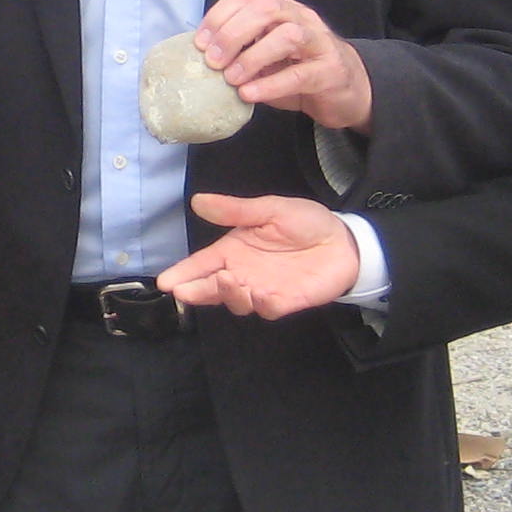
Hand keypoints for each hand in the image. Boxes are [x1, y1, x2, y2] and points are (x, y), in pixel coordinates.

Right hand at [157, 192, 358, 318]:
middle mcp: (242, 273)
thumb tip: (198, 201)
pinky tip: (258, 293)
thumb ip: (235, 211)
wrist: (344, 241)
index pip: (202, 264)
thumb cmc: (305, 222)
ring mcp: (262, 290)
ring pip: (235, 301)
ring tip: (228, 281)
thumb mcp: (269, 209)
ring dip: (228, 295)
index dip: (184, 273)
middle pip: (211, 287)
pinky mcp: (284, 302)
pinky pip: (267, 309)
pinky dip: (260, 304)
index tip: (167, 282)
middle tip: (184, 291)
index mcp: (234, 250)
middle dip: (196, 291)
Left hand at [193, 0, 371, 132]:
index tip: (199, 43)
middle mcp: (300, 17)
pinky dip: (270, 84)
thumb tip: (201, 57)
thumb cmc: (298, 70)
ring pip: (286, 35)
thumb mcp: (265, 55)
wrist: (347, 90)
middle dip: (232, 34)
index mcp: (279, 8)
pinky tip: (249, 94)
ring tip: (231, 78)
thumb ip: (241, 50)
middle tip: (212, 61)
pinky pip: (300, 74)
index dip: (218, 16)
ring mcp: (318, 42)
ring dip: (253, 56)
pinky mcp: (330, 71)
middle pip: (264, 9)